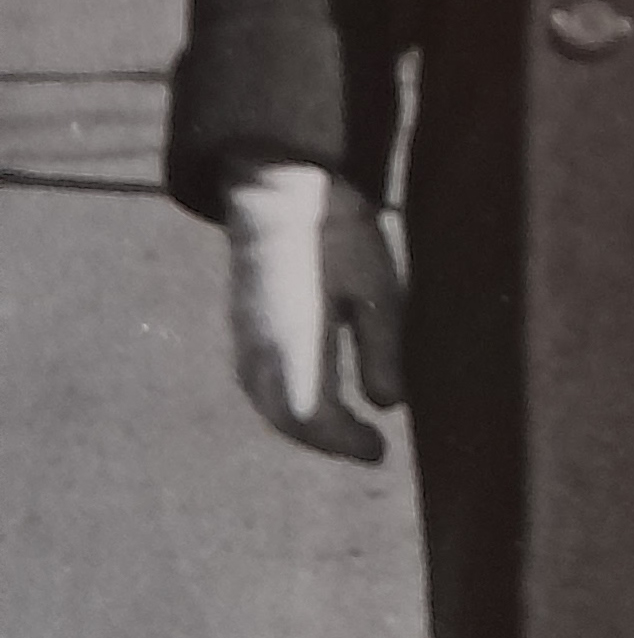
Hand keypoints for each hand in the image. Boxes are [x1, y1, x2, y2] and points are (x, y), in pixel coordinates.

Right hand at [224, 164, 404, 464]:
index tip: (380, 450)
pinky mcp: (241, 326)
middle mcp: (261, 352)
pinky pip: (258, 384)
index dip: (347, 444)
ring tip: (343, 426)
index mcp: (295, 346)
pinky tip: (311, 395)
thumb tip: (387, 405)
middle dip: (327, 441)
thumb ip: (382, 351)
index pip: (315, 420)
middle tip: (365, 445)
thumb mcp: (377, 289)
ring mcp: (245, 339)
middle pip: (288, 421)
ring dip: (304, 425)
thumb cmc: (336, 232)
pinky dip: (285, 403)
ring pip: (268, 406)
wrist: (279, 188)